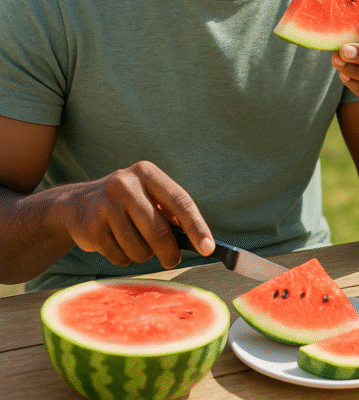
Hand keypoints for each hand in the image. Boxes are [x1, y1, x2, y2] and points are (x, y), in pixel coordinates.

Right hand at [56, 161, 214, 268]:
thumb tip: (200, 241)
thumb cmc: (125, 204)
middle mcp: (126, 184)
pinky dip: (122, 258)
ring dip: (141, 255)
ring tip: (132, 241)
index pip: (180, 201)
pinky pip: (119, 257)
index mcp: (146, 172)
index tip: (209, 248)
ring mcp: (106, 204)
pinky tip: (113, 243)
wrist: (75, 204)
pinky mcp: (91, 226)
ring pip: (140, 249)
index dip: (197, 227)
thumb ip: (170, 213)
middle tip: (171, 259)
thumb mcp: (146, 196)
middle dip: (169, 252)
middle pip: (160, 231)